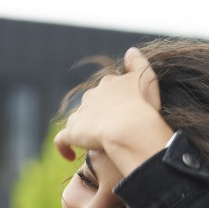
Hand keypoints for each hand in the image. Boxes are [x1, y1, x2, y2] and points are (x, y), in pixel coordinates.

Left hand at [54, 47, 172, 173]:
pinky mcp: (72, 132)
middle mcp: (92, 95)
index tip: (123, 112)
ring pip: (77, 119)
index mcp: (109, 83)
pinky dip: (63, 147)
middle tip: (111, 130)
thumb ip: (138, 63)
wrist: (129, 128)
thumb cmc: (143, 106)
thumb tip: (130, 51)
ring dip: (83, 129)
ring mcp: (81, 114)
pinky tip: (70, 156)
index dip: (114, 100)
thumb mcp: (147, 78)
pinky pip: (61, 140)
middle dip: (98, 114)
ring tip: (94, 142)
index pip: (107, 88)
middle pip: (91, 103)